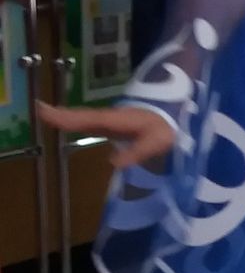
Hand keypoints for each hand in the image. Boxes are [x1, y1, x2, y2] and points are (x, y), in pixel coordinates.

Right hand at [38, 101, 175, 167]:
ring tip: (44, 114)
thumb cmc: (168, 129)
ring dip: (65, 116)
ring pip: (84, 118)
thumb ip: (139, 151)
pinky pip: (90, 122)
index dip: (69, 118)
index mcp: (119, 120)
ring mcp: (111, 120)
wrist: (177, 115)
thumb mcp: (159, 141)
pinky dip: (75, 121)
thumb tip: (113, 162)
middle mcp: (111, 118)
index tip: (45, 112)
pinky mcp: (113, 125)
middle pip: (82, 117)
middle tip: (38, 110)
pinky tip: (66, 124)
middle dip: (61, 115)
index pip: (90, 119)